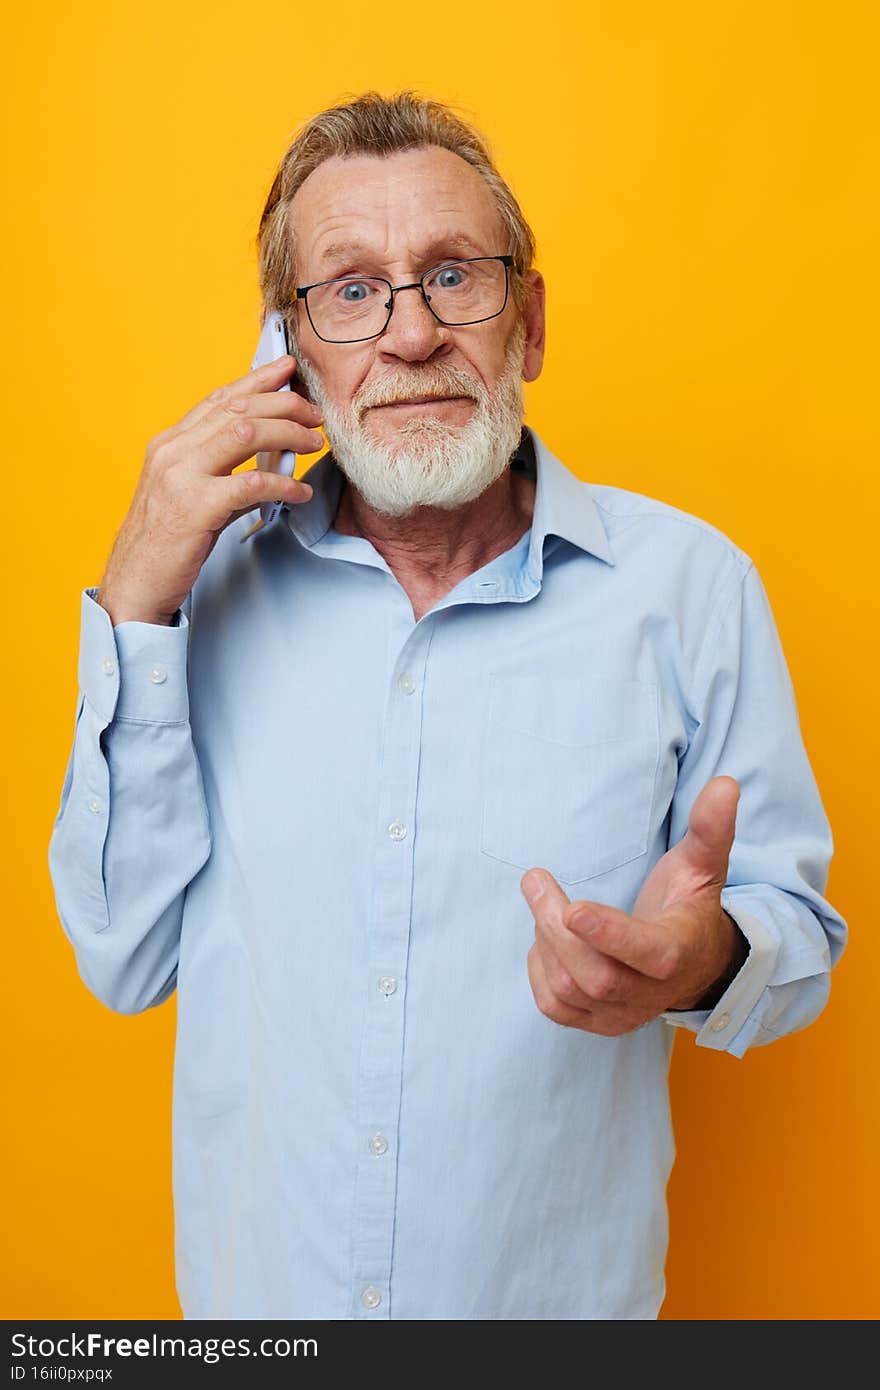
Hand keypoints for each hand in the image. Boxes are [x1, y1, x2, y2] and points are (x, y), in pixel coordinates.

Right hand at [96, 355, 323, 625]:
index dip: (257, 380)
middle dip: (284, 405)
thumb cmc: (165, 544)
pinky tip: (299, 492)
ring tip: (313, 444)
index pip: (219, 399)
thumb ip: (223, 472)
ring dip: (288, 434)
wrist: (134, 583)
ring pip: (245, 433)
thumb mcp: (190, 495)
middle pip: (238, 409)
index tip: (287, 369)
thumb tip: (271, 462)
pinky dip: (283, 485)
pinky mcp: (196, 508)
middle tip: (316, 415)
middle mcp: (172, 452)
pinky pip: (251, 484)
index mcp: (169, 444)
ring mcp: (181, 477)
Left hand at [521, 776, 747, 1035]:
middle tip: (537, 880)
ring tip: (546, 903)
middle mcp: (651, 993)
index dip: (609, 934)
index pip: (647, 952)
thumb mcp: (703, 865)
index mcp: (678, 951)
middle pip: (595, 976)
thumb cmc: (690, 906)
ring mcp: (623, 1014)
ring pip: (569, 991)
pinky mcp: (598, 1024)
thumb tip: (725, 784)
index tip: (573, 908)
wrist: (693, 964)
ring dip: (546, 942)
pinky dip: (539, 970)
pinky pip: (554, 1007)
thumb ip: (709, 828)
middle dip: (557, 928)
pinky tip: (547, 939)